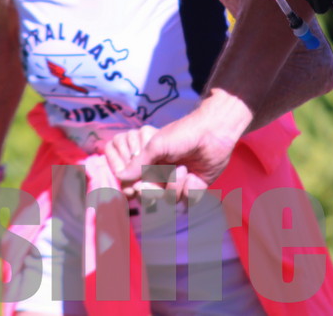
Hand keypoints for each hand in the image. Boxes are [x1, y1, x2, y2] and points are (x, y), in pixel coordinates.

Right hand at [113, 117, 239, 201]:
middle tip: (165, 173)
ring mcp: (180, 182)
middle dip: (156, 189)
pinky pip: (189, 200)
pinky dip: (191, 190)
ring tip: (184, 168)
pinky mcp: (196, 187)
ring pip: (171, 199)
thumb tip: (119, 176)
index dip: (138, 188)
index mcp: (151, 163)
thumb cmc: (182, 134)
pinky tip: (195, 176)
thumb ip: (138, 163)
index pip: (138, 183)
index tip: (138, 186)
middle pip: (152, 196)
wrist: (214, 132)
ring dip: (176, 185)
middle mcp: (164, 174)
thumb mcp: (156, 145)